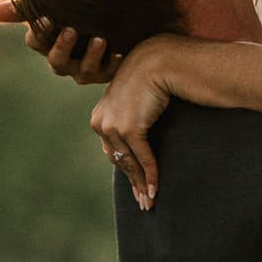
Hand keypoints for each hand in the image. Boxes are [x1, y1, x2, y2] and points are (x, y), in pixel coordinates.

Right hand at [0, 0, 119, 84]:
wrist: (115, 17)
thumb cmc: (77, 10)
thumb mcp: (54, 5)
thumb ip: (25, 7)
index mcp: (48, 42)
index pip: (36, 41)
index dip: (40, 32)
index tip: (47, 17)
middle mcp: (64, 60)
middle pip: (57, 60)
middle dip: (62, 46)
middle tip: (71, 30)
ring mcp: (85, 68)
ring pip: (83, 71)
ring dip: (91, 57)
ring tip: (100, 39)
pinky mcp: (107, 71)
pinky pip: (108, 73)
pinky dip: (113, 64)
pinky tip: (120, 52)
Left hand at [89, 43, 172, 209]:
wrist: (161, 59)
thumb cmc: (152, 75)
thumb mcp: (136, 97)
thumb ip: (132, 115)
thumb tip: (138, 136)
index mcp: (99, 116)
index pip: (112, 150)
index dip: (125, 170)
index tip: (136, 186)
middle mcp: (101, 122)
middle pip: (118, 160)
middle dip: (133, 182)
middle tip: (143, 202)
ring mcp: (113, 125)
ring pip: (129, 163)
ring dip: (142, 184)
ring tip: (150, 201)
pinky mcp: (129, 128)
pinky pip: (142, 158)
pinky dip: (151, 176)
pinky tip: (156, 190)